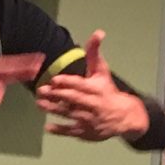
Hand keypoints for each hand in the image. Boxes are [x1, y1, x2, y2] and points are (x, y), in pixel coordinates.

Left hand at [35, 32, 149, 141]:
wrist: (125, 116)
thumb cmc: (108, 91)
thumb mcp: (102, 72)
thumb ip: (95, 53)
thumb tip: (98, 32)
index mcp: (96, 89)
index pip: (81, 85)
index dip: (68, 82)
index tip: (55, 79)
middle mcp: (93, 105)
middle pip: (74, 99)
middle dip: (57, 95)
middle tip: (41, 90)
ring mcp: (89, 120)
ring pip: (70, 114)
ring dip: (54, 109)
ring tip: (39, 104)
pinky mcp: (86, 132)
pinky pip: (72, 131)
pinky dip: (61, 130)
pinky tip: (48, 127)